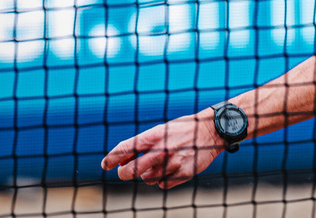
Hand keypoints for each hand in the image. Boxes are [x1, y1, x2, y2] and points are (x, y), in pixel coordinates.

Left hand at [101, 111, 221, 188]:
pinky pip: (163, 184)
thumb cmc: (181, 131)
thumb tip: (122, 162)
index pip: (125, 149)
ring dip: (149, 174)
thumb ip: (142, 145)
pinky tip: (172, 168)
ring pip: (147, 179)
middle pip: (130, 171)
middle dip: (124, 173)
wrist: (210, 132)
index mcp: (153, 136)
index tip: (105, 165)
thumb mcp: (161, 131)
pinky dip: (164, 179)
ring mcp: (172, 163)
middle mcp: (161, 150)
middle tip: (124, 172)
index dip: (111, 159)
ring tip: (160, 163)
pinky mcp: (182, 173)